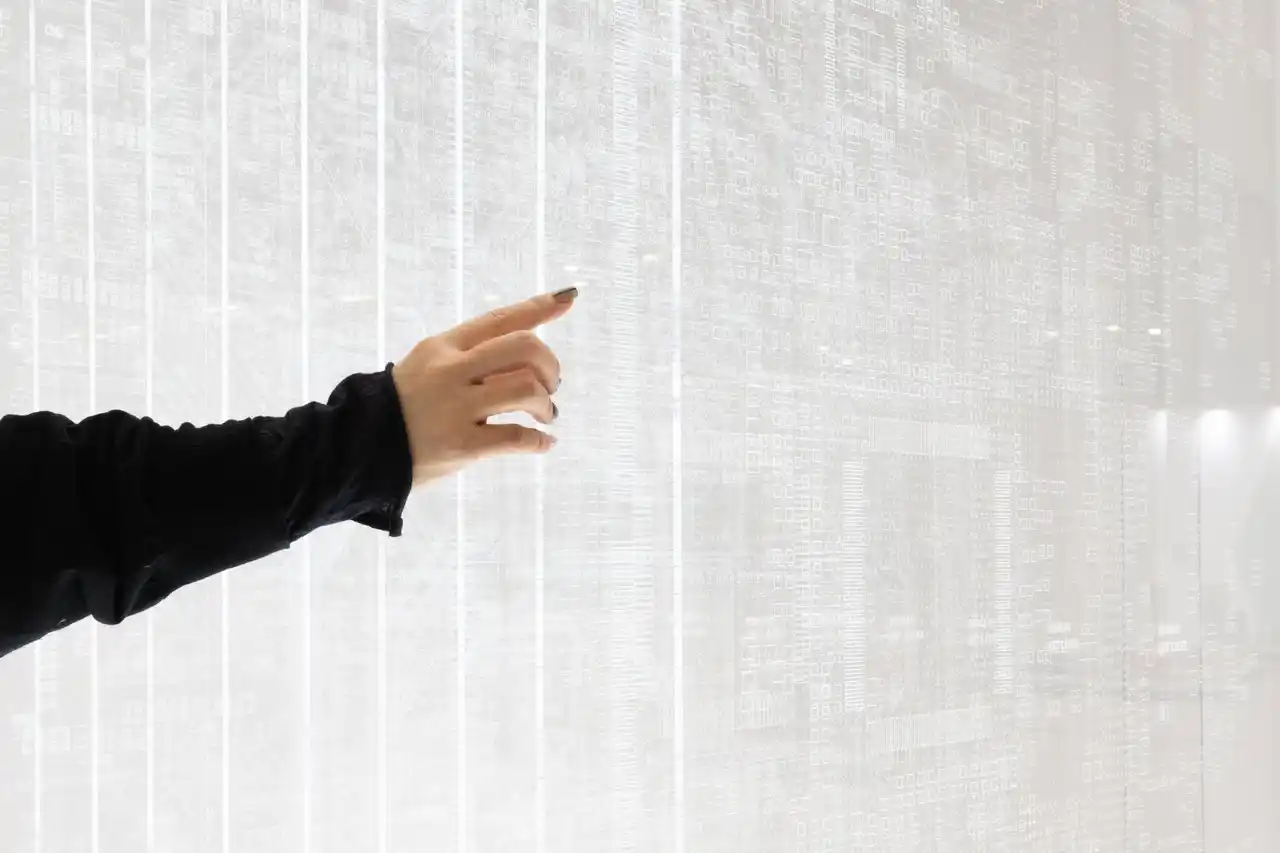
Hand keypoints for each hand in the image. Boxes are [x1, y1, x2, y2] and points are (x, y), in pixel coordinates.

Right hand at [391, 287, 577, 486]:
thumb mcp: (427, 363)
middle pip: (524, 349)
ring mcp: (456, 408)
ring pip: (525, 389)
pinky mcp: (462, 445)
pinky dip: (539, 441)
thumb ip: (468, 353)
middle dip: (550, 366)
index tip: (567, 298)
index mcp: (445, 347)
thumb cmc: (403, 405)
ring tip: (544, 416)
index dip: (538, 307)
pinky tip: (543, 443)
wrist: (360, 447)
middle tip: (550, 386)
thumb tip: (524, 347)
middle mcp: (451, 371)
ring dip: (546, 404)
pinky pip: (516, 437)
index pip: (499, 319)